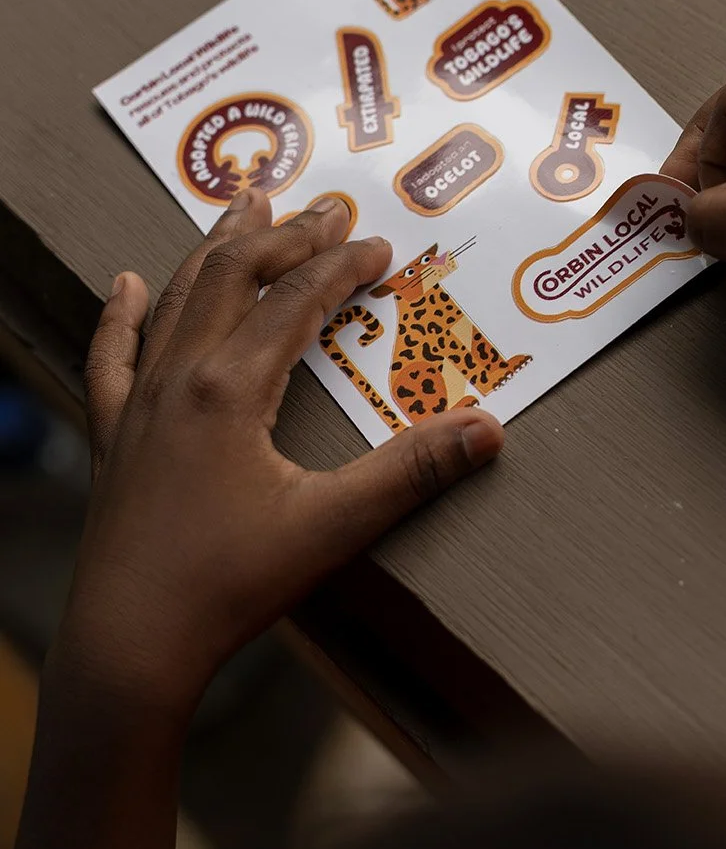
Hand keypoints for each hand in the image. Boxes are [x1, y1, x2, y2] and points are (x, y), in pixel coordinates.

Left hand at [65, 190, 505, 707]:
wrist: (129, 644)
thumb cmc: (228, 585)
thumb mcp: (334, 526)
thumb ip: (412, 472)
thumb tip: (490, 428)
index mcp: (229, 389)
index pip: (295, 301)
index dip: (341, 265)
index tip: (381, 245)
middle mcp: (177, 379)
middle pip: (232, 277)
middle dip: (285, 237)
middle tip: (328, 209)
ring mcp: (138, 405)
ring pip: (177, 299)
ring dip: (215, 247)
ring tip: (245, 204)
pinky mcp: (113, 438)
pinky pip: (112, 356)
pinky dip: (123, 312)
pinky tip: (128, 283)